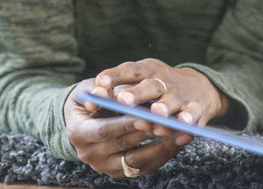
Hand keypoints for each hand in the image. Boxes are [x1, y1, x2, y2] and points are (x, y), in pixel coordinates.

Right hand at [66, 78, 180, 178]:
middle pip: (123, 146)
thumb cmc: (90, 99)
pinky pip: (145, 167)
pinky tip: (179, 141)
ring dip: (162, 147)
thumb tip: (101, 93)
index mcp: (78, 133)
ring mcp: (105, 166)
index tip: (148, 117)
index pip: (104, 131)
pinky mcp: (120, 171)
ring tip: (184, 134)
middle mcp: (90, 154)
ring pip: (137, 161)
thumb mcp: (88, 90)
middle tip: (172, 124)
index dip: (126, 125)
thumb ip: (96, 90)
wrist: (85, 119)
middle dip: (149, 134)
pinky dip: (164, 154)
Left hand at [99, 59, 228, 140]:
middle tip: (123, 100)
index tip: (100, 82)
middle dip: (137, 93)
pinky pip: (193, 113)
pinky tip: (183, 124)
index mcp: (148, 70)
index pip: (130, 70)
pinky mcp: (197, 107)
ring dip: (164, 106)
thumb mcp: (139, 82)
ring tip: (156, 113)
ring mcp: (181, 93)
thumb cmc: (158, 86)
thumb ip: (117, 90)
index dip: (115, 76)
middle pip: (150, 85)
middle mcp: (164, 80)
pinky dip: (189, 118)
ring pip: (172, 99)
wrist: (198, 87)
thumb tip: (89, 99)